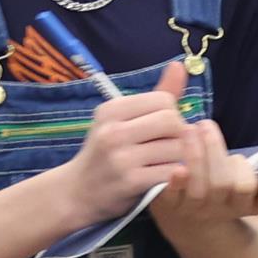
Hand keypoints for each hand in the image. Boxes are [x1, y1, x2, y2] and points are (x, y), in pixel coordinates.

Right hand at [60, 63, 204, 219]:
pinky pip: (171, 172)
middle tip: (168, 146)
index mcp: (112, 110)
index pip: (164, 101)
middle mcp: (114, 131)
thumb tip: (179, 65)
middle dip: (178, 135)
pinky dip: (174, 175)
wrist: (77, 192)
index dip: (172, 114)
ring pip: (176, 148)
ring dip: (178, 157)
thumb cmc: (105, 153)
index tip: (162, 129)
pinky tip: (163, 177)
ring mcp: (121, 158)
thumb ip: (156, 95)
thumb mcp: (122, 119)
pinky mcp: (130, 182)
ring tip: (165, 162)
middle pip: (173, 122)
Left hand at [152, 117, 257, 228]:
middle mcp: (216, 210)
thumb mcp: (254, 198)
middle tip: (205, 124)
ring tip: (187, 129)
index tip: (237, 155)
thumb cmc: (225, 199)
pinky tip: (173, 166)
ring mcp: (191, 210)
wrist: (193, 232)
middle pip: (220, 184)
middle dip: (214, 151)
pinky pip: (169, 197)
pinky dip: (172, 183)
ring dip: (193, 156)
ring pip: (197, 187)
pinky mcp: (166, 208)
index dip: (241, 169)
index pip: (245, 187)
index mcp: (240, 206)